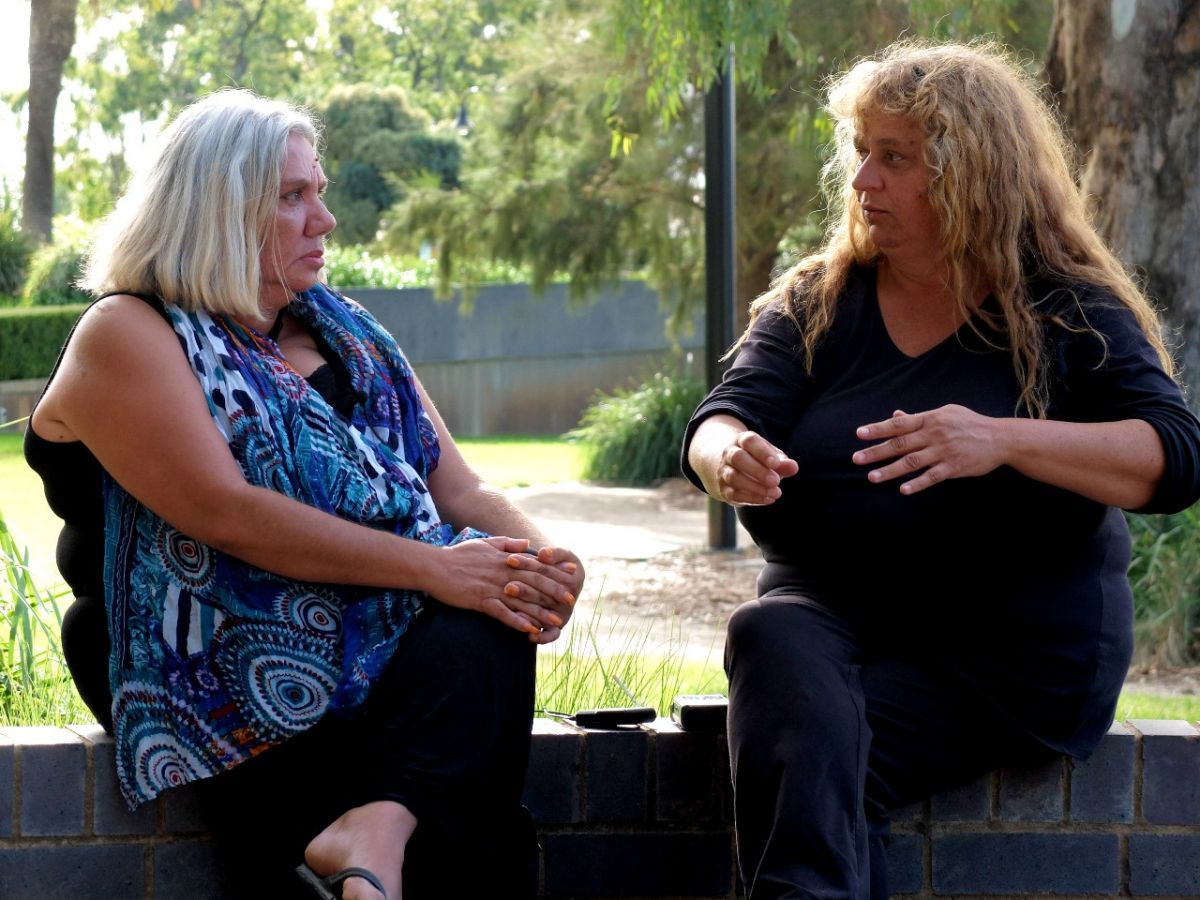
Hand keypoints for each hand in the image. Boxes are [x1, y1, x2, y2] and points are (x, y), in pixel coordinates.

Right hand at [426, 538, 582, 642]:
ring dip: (540, 611)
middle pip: (534, 582)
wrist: (435, 566)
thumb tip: (527, 542)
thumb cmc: (459, 555)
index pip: (536, 563)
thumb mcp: (485, 543)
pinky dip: (517, 621)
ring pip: (522, 600)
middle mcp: (503, 572)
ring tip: (556, 621)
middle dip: (554, 591)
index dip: (555, 569)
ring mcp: (493, 587)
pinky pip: (502, 613)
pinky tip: (529, 630)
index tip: (572, 573)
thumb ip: (508, 543)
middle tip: (570, 600)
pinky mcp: (481, 600)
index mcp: (506, 558)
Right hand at [713, 430, 798, 505]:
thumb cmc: (756, 459)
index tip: (776, 463)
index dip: (762, 452)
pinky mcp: (724, 489)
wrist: (728, 465)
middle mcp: (729, 454)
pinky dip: (752, 498)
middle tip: (776, 481)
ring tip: (776, 492)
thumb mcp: (770, 457)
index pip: (749, 441)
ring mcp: (724, 471)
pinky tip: (768, 499)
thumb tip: (793, 467)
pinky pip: (734, 493)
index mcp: (742, 441)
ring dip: (755, 487)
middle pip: (737, 458)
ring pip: (733, 477)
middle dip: (757, 470)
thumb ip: (782, 462)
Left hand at [852, 406, 1003, 493]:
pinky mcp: (954, 467)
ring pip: (912, 462)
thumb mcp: (945, 414)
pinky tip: (903, 490)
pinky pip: (932, 477)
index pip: (898, 424)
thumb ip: (918, 417)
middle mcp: (934, 434)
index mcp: (930, 419)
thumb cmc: (969, 423)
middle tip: (856, 459)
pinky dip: (917, 483)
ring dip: (890, 470)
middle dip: (876, 452)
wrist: (1000, 438)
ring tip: (872, 477)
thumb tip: (895, 415)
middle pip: (900, 444)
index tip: (859, 434)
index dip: (878, 429)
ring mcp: (944, 451)